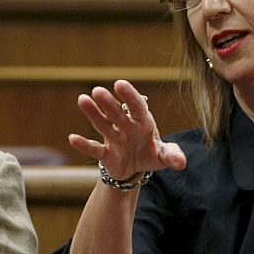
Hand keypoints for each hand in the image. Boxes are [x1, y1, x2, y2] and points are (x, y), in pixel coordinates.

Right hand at [69, 79, 185, 180]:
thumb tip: (181, 163)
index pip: (137, 106)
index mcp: (143, 122)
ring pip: (103, 125)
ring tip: (82, 100)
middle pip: (116, 113)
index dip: (129, 95)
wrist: (135, 169)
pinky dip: (84, 145)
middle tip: (97, 91)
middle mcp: (126, 126)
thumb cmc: (151, 154)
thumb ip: (173, 155)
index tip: (119, 84)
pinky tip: (72, 139)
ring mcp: (114, 139)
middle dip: (108, 103)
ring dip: (93, 114)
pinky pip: (94, 149)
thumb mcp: (164, 155)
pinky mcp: (106, 154)